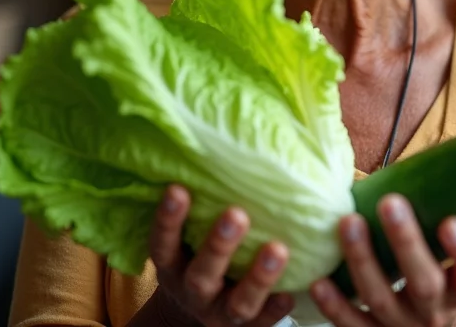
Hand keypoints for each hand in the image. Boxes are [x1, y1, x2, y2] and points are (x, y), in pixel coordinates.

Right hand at [149, 185, 294, 326]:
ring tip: (278, 249)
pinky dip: (277, 307)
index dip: (168, 220)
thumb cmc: (197, 255)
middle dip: (218, 246)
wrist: (195, 316)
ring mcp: (220, 315)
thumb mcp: (187, 238)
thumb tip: (220, 146)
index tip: (177, 188)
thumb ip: (200, 206)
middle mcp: (193, 292)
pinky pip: (264, 322)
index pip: (163, 244)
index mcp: (173, 266)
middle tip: (236, 214)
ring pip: (238, 304)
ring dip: (258, 278)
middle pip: (201, 275)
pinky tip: (292, 290)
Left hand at [309, 194, 455, 326]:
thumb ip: (438, 216)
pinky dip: (334, 304)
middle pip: (423, 283)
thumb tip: (436, 155)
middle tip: (390, 203)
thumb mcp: (446, 258)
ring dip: (362, 259)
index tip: (449, 221)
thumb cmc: (433, 275)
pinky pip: (350, 324)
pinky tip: (318, 280)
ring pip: (381, 299)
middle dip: (405, 242)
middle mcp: (434, 313)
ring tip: (348, 222)